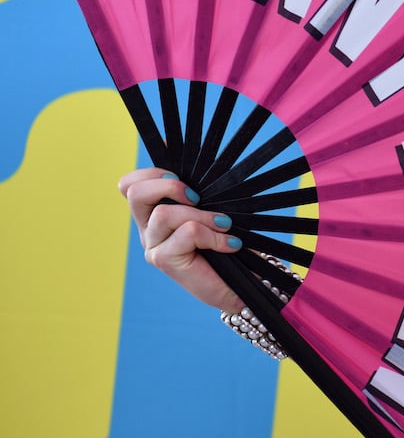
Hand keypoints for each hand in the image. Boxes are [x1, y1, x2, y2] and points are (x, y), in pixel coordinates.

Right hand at [118, 167, 244, 312]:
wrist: (239, 283)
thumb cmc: (228, 240)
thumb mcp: (213, 207)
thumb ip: (200, 187)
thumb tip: (189, 154)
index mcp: (153, 212)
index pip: (130, 185)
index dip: (149, 171)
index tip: (180, 172)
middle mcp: (147, 228)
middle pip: (135, 193)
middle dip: (169, 185)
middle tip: (197, 197)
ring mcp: (152, 245)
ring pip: (164, 213)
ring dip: (202, 215)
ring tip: (224, 226)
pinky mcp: (164, 260)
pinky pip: (188, 233)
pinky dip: (214, 235)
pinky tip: (230, 244)